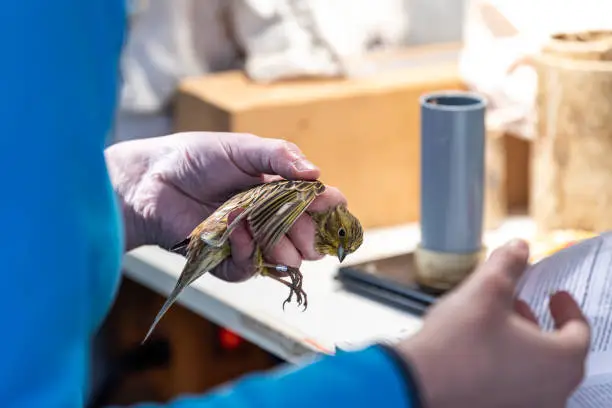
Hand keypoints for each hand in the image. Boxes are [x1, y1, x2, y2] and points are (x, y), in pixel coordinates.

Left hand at [105, 131, 345, 280]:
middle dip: (307, 235)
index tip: (334, 203)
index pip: (311, 203)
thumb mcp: (241, 148)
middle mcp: (266, 218)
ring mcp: (247, 241)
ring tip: (264, 232)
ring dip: (280, 247)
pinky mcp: (224, 260)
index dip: (325, 205)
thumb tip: (316, 172)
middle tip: (307, 234)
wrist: (151, 180)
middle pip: (302, 236)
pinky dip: (246, 253)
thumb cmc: (194, 158)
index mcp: (275, 190)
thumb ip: (279, 156)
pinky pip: (247, 268)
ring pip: (280, 258)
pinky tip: (236, 233)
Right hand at [395, 240, 589, 407]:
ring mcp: (525, 406)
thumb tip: (518, 248)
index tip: (556, 297)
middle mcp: (550, 393)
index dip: (567, 308)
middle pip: (557, 354)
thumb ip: (508, 265)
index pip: (579, 331)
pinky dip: (505, 366)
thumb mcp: (486, 290)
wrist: (417, 383)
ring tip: (495, 323)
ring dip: (522, 344)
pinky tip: (479, 349)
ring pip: (535, 372)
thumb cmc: (456, 345)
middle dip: (539, 323)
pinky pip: (514, 388)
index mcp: (559, 362)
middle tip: (522, 304)